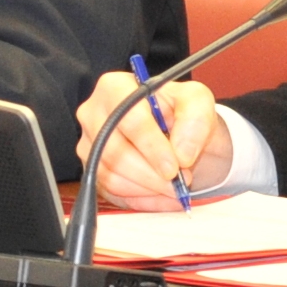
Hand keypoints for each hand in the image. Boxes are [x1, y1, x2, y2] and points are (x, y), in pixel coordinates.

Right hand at [75, 71, 228, 210]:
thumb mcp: (197, 102)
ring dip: (148, 188)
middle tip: (179, 182)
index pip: (127, 118)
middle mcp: (93, 114)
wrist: (176, 133)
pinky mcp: (93, 171)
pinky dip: (142, 199)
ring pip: (111, 175)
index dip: (151, 146)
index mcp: (114, 87)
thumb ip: (195, 119)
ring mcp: (89, 145)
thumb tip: (181, 153)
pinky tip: (163, 196)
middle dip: (151, 173)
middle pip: (113, 151)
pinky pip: (112, 193)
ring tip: (174, 187)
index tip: (174, 166)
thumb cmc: (179, 112)